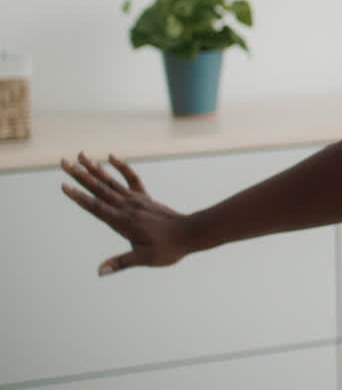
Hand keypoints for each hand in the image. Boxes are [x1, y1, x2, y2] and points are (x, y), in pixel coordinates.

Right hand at [60, 152, 193, 275]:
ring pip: (111, 181)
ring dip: (95, 168)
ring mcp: (137, 200)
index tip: (64, 186)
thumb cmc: (168, 249)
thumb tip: (99, 271)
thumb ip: (121, 263)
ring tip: (81, 155)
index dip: (79, 197)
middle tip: (63, 162)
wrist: (192, 233)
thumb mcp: (144, 259)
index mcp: (124, 222)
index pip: (96, 207)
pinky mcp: (145, 198)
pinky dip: (122, 167)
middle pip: (99, 189)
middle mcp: (128, 207)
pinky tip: (112, 157)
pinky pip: (132, 179)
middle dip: (80, 176)